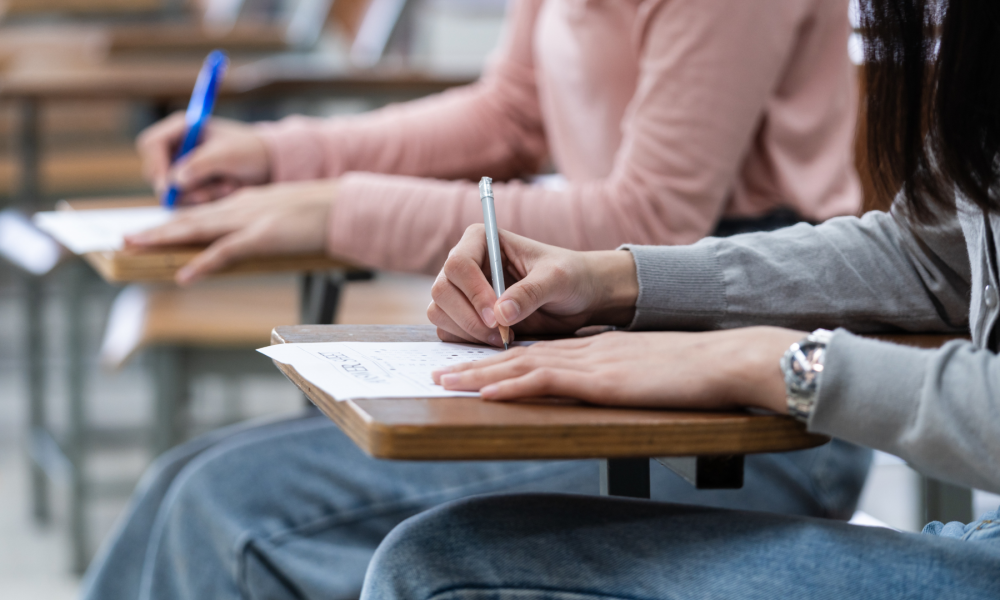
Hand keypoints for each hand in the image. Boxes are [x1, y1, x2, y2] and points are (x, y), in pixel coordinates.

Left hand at [125, 180, 335, 284]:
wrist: (344, 205)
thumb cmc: (322, 213)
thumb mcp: (286, 215)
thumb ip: (265, 222)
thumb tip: (255, 237)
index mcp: (247, 202)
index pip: (203, 213)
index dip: (175, 223)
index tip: (153, 231)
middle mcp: (241, 207)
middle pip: (190, 218)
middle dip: (157, 229)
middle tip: (126, 238)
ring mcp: (250, 220)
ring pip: (197, 229)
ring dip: (164, 238)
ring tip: (136, 246)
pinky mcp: (262, 237)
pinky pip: (225, 252)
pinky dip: (202, 264)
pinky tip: (184, 275)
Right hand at [137, 112, 269, 203]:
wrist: (271, 165)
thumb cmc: (250, 150)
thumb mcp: (227, 154)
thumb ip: (200, 164)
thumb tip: (175, 181)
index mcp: (182, 128)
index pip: (151, 144)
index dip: (156, 164)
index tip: (168, 184)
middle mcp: (178, 148)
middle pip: (155, 172)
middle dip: (181, 187)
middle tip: (206, 194)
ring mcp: (183, 168)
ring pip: (171, 191)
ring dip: (199, 195)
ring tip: (228, 186)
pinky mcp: (192, 186)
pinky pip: (186, 202)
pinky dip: (207, 200)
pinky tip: (227, 191)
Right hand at [428, 225, 638, 346]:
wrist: (578, 298)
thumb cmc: (570, 276)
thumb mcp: (557, 279)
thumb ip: (531, 292)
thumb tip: (501, 314)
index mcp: (481, 240)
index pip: (458, 264)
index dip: (474, 293)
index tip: (498, 317)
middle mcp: (466, 263)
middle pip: (442, 290)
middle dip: (468, 317)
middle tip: (500, 334)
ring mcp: (462, 291)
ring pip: (439, 312)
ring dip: (467, 331)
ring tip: (503, 337)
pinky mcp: (464, 315)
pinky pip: (448, 331)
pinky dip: (467, 341)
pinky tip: (497, 340)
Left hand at [433, 327, 804, 412]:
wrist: (722, 358)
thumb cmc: (693, 369)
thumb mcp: (646, 369)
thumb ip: (621, 374)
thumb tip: (604, 385)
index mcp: (594, 348)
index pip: (537, 352)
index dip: (500, 359)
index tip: (472, 367)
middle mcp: (584, 350)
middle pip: (519, 355)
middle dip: (476, 365)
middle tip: (441, 373)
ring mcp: (590, 363)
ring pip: (522, 365)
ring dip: (480, 374)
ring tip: (446, 381)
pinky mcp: (600, 380)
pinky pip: (546, 381)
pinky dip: (512, 386)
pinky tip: (487, 392)